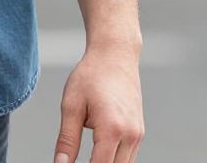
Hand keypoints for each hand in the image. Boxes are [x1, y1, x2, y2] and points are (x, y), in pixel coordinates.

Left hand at [52, 43, 144, 162]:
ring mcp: (138, 135)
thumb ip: (67, 139)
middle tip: (74, 161)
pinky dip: (113, 158)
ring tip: (87, 153)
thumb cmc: (91, 75)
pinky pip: (128, 157)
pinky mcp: (139, 132)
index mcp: (112, 129)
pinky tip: (97, 149)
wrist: (115, 54)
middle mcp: (130, 135)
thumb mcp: (71, 105)